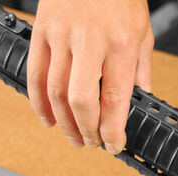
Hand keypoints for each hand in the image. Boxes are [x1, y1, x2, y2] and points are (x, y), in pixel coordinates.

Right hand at [27, 0, 152, 152]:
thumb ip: (141, 66)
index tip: (115, 144)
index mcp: (120, 43)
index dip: (113, 128)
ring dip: (63, 122)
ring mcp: (61, 35)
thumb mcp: (143, 29)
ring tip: (74, 137)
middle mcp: (89, 41)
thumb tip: (141, 97)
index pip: (115, 97)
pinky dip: (38, 101)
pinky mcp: (41, 30)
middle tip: (93, 143)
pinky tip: (47, 118)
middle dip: (87, 130)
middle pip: (81, 100)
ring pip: (55, 91)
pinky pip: (35, 73)